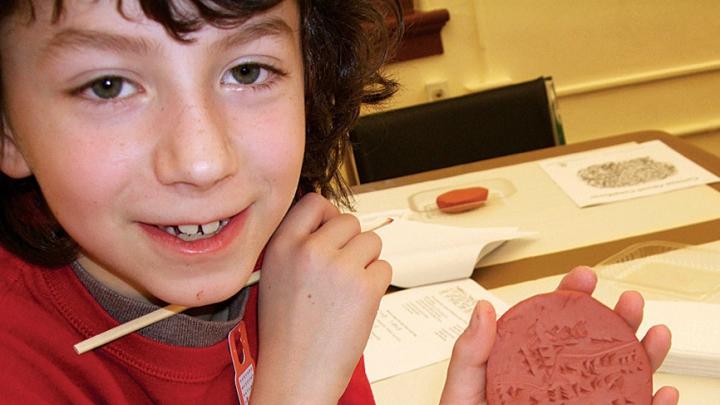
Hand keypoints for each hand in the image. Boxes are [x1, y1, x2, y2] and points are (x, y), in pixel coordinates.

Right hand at [252, 193, 390, 403]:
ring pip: (372, 242)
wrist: (297, 373)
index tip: (331, 230)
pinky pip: (385, 267)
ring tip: (348, 289)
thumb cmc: (286, 333)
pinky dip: (377, 283)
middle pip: (349, 221)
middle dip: (351, 243)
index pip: (315, 203)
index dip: (328, 216)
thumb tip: (327, 222)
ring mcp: (340, 267)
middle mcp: (310, 251)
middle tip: (341, 270)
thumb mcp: (274, 276)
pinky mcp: (365, 287)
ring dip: (367, 261)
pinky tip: (358, 303)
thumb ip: (296, 245)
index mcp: (282, 246)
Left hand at [439, 266, 678, 404]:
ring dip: (644, 355)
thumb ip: (471, 353)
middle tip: (629, 302)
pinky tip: (661, 392)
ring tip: (654, 335)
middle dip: (618, 320)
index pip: (553, 325)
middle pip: (596, 346)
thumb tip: (483, 310)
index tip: (584, 277)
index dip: (571, 297)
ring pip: (621, 378)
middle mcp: (559, 385)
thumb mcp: (463, 390)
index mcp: (528, 366)